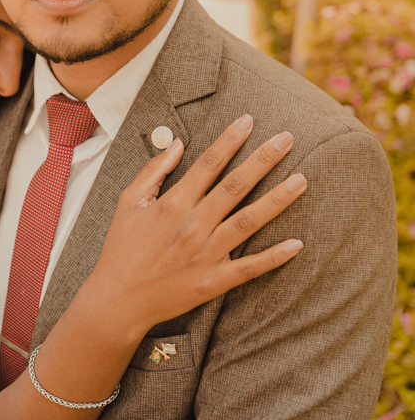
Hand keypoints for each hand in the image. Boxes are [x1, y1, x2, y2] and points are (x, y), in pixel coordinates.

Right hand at [92, 115, 305, 333]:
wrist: (117, 299)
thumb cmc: (121, 249)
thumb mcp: (127, 203)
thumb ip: (153, 171)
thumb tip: (179, 144)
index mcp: (173, 204)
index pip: (208, 164)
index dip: (230, 140)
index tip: (249, 120)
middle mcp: (192, 225)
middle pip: (235, 186)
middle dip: (263, 159)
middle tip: (288, 138)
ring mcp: (205, 254)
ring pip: (249, 221)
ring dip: (277, 200)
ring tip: (302, 180)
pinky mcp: (212, 282)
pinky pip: (249, 268)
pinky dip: (274, 257)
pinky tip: (297, 244)